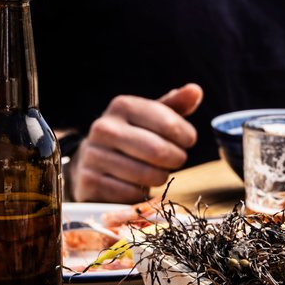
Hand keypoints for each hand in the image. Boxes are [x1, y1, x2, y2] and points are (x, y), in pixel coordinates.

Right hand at [68, 84, 201, 202]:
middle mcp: (104, 127)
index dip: (186, 137)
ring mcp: (93, 154)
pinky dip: (141, 194)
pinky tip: (136, 185)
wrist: (92, 162)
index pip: (170, 124)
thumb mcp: (151, 118)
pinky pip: (132, 194)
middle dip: (176, 159)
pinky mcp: (89, 181)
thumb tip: (195, 90)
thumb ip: (174, 106)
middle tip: (175, 160)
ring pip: (148, 175)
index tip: (186, 142)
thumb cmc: (133, 137)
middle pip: (159, 151)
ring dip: (160, 177)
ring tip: (156, 172)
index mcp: (122, 106)